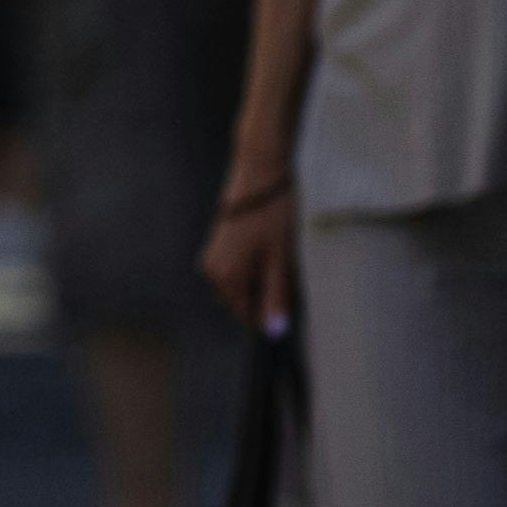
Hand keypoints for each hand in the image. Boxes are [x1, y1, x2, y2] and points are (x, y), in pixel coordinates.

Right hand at [203, 160, 300, 334]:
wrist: (259, 174)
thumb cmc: (271, 216)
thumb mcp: (280, 260)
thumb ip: (276, 297)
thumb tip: (274, 331)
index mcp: (225, 278)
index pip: (249, 314)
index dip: (274, 311)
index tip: (292, 297)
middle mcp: (213, 271)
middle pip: (247, 298)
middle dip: (271, 292)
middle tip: (290, 269)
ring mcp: (215, 257)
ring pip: (247, 282)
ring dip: (267, 277)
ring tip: (282, 255)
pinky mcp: (221, 245)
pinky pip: (243, 268)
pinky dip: (261, 265)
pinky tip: (273, 246)